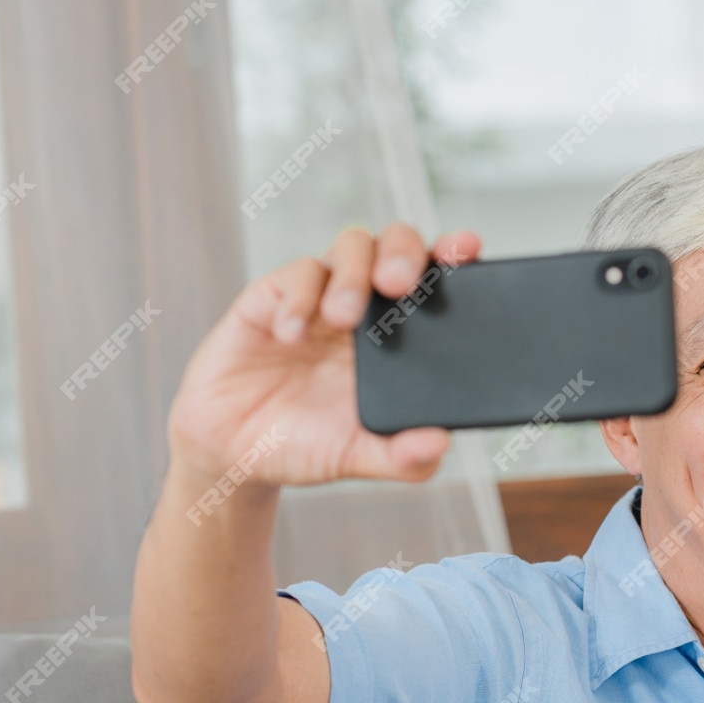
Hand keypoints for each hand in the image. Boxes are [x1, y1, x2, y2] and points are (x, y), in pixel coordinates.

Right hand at [165, 224, 480, 487]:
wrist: (235, 452)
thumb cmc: (307, 443)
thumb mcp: (358, 456)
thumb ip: (401, 457)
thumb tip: (439, 444)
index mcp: (401, 335)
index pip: (435, 281)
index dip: (453, 256)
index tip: (468, 248)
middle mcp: (366, 307)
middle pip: (395, 245)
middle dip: (403, 252)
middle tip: (400, 284)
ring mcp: (319, 298)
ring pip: (349, 248)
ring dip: (352, 276)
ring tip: (343, 318)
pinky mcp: (271, 299)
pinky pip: (293, 276)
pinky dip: (297, 300)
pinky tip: (291, 335)